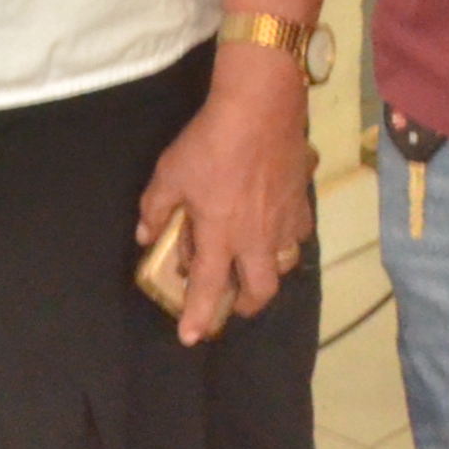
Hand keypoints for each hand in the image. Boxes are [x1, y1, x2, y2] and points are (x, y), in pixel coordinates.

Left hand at [135, 65, 314, 345]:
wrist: (260, 111)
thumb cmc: (208, 144)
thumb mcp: (169, 174)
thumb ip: (156, 208)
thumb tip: (145, 234)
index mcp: (221, 236)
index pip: (209, 288)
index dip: (199, 315)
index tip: (191, 338)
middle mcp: (257, 238)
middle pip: (261, 289)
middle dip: (248, 304)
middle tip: (235, 303)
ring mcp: (285, 220)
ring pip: (286, 262)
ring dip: (270, 269)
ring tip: (257, 263)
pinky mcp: (303, 199)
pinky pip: (300, 229)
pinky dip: (288, 234)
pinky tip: (278, 222)